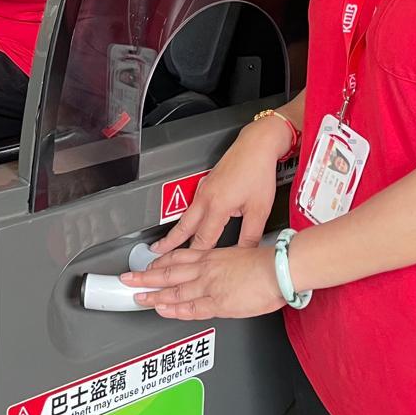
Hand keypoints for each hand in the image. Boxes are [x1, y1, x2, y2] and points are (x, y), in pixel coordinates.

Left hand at [120, 244, 283, 320]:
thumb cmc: (266, 264)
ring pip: (174, 291)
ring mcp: (209, 286)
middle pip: (168, 273)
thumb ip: (223, 266)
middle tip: (128, 280)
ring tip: (137, 297)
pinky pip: (191, 307)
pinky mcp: (217, 302)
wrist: (279, 269)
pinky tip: (163, 310)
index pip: (178, 258)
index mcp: (211, 257)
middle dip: (145, 277)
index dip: (159, 263)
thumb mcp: (238, 257)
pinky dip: (174, 309)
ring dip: (153, 295)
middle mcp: (205, 270)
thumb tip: (219, 274)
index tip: (147, 265)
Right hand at [149, 114, 290, 255]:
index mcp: (217, 206)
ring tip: (165, 242)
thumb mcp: (260, 209)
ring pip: (186, 216)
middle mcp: (206, 198)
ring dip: (175, 231)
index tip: (187, 269)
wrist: (256, 146)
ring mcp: (204, 190)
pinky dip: (185, 218)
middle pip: (184, 226)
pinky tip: (187, 223)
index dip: (196, 255)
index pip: (203, 239)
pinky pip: (192, 206)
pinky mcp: (206, 184)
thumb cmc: (257, 172)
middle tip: (155, 254)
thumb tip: (246, 253)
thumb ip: (251, 235)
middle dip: (170, 243)